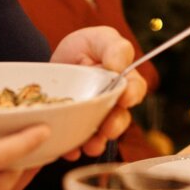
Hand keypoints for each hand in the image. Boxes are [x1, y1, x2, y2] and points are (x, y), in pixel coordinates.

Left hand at [51, 26, 147, 158]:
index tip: (125, 98)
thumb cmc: (83, 49)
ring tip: (89, 146)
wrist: (54, 66)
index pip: (135, 89)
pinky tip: (69, 150)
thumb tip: (118, 66)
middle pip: (121, 118)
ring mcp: (95, 119)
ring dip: (97, 143)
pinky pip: (77, 143)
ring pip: (101, 136)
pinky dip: (74, 148)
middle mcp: (113, 104)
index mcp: (124, 81)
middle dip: (115, 125)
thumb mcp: (98, 39)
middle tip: (108, 129)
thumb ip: (114, 47)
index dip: (132, 94)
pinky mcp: (76, 129)